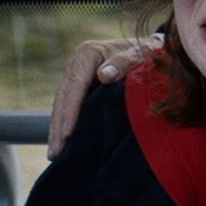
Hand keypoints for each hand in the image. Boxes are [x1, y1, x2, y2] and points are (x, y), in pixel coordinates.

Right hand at [47, 35, 160, 159]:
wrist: (151, 49)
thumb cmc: (146, 53)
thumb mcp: (139, 54)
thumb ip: (124, 62)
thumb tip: (104, 75)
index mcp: (87, 54)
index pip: (75, 86)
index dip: (70, 111)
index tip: (67, 134)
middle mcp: (77, 65)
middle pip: (63, 98)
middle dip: (58, 127)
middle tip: (55, 154)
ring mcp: (76, 76)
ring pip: (62, 106)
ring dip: (57, 130)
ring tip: (55, 155)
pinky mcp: (81, 88)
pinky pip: (70, 108)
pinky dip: (65, 125)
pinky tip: (64, 144)